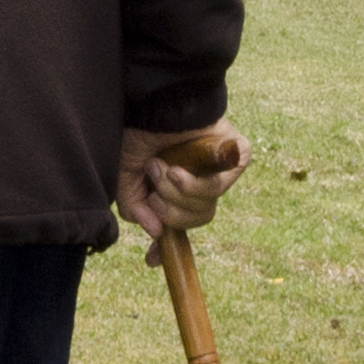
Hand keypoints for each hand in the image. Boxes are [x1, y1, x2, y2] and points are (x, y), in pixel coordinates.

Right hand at [117, 122, 246, 249]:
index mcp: (178, 185)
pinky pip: (219, 188)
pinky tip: (179, 169)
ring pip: (206, 208)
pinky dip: (194, 183)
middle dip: (168, 208)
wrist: (154, 101)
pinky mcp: (236, 155)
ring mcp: (221, 169)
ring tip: (163, 168)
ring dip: (176, 193)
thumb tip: (156, 232)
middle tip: (155, 182)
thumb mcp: (126, 176)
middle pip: (196, 219)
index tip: (152, 261)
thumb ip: (135, 207)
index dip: (166, 245)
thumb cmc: (139, 130)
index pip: (180, 222)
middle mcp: (201, 179)